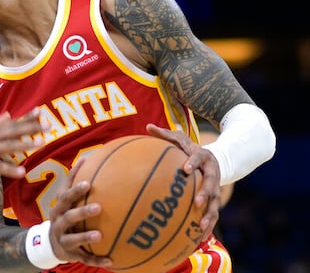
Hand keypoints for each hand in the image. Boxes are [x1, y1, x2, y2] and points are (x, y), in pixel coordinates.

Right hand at [0, 108, 47, 184]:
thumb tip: (8, 115)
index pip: (10, 123)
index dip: (25, 117)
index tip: (41, 111)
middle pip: (11, 131)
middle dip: (30, 128)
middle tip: (48, 125)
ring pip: (6, 146)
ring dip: (24, 144)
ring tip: (40, 143)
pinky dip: (10, 168)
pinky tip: (22, 171)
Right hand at [46, 158, 112, 267]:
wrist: (49, 244)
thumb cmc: (64, 215)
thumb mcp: (66, 201)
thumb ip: (75, 182)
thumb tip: (89, 157)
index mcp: (59, 207)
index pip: (65, 195)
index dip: (74, 189)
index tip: (88, 182)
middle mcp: (58, 222)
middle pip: (68, 215)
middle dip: (81, 211)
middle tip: (98, 207)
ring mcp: (63, 239)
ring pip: (73, 238)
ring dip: (86, 236)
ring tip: (100, 234)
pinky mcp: (70, 254)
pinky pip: (85, 257)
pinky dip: (97, 259)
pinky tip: (111, 260)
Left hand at [146, 123, 219, 237]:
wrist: (217, 159)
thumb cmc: (190, 149)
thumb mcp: (180, 139)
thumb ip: (165, 135)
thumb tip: (147, 126)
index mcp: (203, 158)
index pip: (198, 159)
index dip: (193, 163)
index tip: (185, 169)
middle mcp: (212, 174)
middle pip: (211, 185)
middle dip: (206, 194)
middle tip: (198, 203)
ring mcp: (216, 189)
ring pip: (215, 204)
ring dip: (210, 216)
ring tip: (201, 227)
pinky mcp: (215, 201)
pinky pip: (212, 215)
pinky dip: (207, 226)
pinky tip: (198, 239)